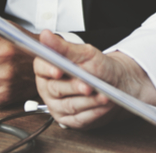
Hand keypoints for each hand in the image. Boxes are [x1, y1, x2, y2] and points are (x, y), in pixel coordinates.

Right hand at [33, 30, 155, 128]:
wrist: (114, 83)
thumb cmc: (98, 66)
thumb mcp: (84, 53)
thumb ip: (64, 47)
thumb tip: (45, 35)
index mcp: (48, 68)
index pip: (40, 67)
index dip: (48, 69)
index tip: (58, 70)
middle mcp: (48, 88)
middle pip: (55, 88)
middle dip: (74, 87)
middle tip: (88, 85)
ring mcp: (57, 106)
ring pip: (69, 105)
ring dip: (88, 101)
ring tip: (103, 95)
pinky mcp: (69, 120)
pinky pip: (79, 118)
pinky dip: (94, 111)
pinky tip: (103, 105)